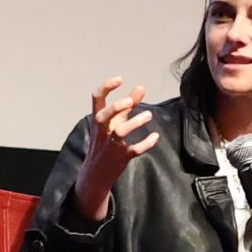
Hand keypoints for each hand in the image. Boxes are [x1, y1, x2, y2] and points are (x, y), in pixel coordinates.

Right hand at [72, 78, 158, 222]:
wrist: (96, 172)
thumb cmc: (107, 141)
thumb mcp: (115, 122)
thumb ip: (128, 105)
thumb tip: (141, 87)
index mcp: (99, 119)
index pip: (96, 98)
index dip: (106, 86)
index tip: (120, 79)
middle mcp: (103, 130)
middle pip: (104, 115)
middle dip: (117, 107)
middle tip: (131, 102)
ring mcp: (111, 144)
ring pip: (120, 132)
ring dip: (135, 123)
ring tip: (149, 115)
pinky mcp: (121, 157)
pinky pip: (133, 149)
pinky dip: (145, 143)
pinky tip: (155, 137)